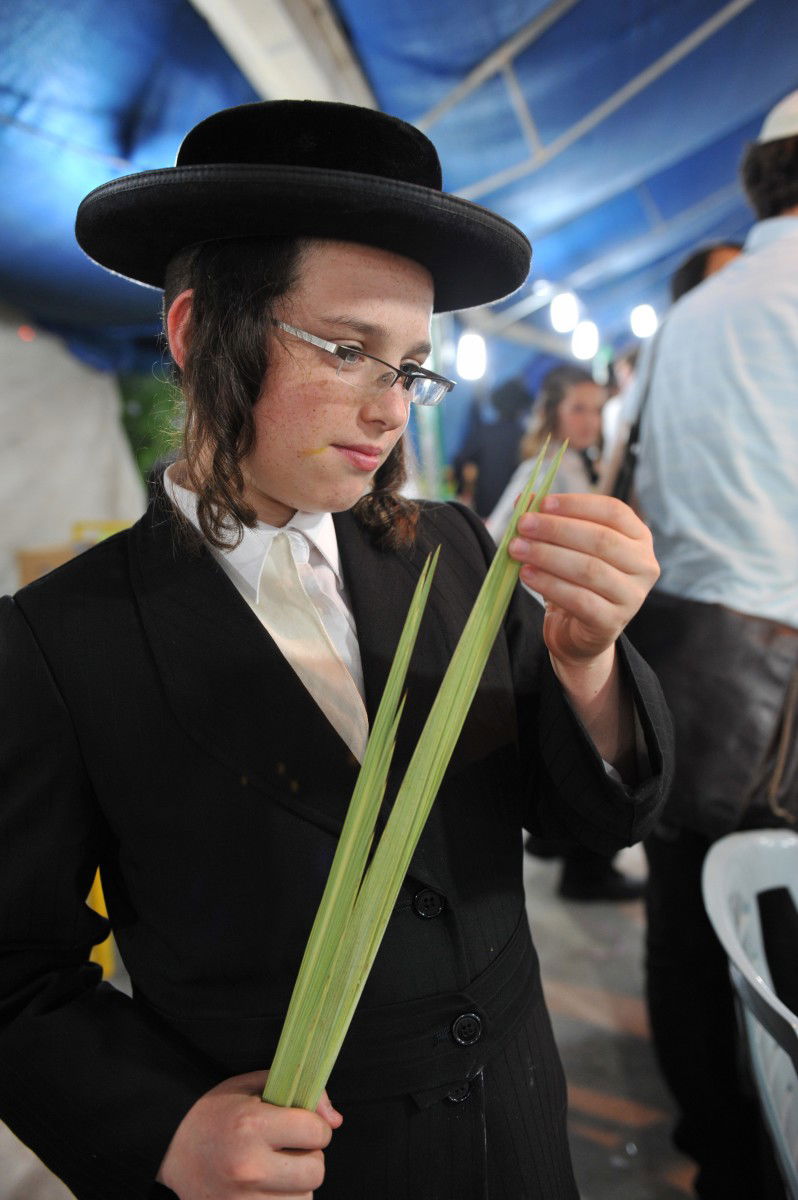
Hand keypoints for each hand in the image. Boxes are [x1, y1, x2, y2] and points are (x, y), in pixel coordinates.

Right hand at [156, 1070, 342, 1198]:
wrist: (167, 1149)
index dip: (315, 1125)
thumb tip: (335, 1121)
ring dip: (297, 1185)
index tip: (301, 1124)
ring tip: (274, 1169)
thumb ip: (298, 1092)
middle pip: (315, 1171)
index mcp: (251, 1126)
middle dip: (309, 1156)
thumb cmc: (213, 1114)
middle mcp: (248, 1167)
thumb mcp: (250, 1086)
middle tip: (289, 1148)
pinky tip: (267, 1188)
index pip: (317, 1132)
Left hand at [509, 492, 657, 666]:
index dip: (577, 505)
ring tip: (518, 549)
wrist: (577, 632)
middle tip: (523, 526)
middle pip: (601, 540)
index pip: (614, 511)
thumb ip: (551, 521)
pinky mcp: (612, 622)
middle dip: (557, 530)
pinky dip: (550, 584)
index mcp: (638, 538)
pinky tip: (527, 574)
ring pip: (590, 569)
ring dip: (548, 556)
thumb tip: (526, 497)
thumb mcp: (566, 547)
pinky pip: (580, 600)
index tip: (542, 503)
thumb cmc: (575, 581)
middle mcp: (643, 565)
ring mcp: (632, 596)